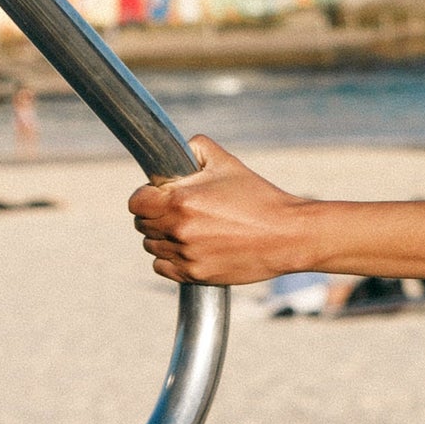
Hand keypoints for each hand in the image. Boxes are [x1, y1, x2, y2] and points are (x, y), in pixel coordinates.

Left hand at [128, 139, 309, 285]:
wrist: (288, 236)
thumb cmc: (260, 198)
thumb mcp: (228, 163)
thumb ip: (195, 148)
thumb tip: (177, 150)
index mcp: (181, 200)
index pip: (136, 202)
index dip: (146, 196)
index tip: (159, 195)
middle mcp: (179, 229)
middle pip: (142, 224)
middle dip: (156, 215)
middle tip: (180, 210)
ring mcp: (186, 255)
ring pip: (152, 246)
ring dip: (163, 237)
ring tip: (190, 229)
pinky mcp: (195, 274)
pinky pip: (162, 267)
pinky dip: (171, 258)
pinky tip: (190, 248)